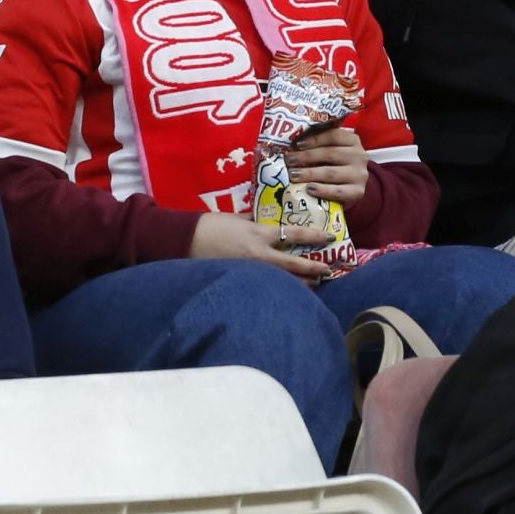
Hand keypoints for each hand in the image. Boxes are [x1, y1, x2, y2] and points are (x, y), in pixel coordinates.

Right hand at [188, 213, 331, 285]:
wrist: (186, 242)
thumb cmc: (211, 226)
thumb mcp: (237, 218)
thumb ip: (255, 221)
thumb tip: (268, 220)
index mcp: (258, 234)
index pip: (293, 234)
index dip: (313, 235)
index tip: (329, 236)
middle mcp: (260, 255)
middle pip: (294, 265)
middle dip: (314, 268)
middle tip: (329, 269)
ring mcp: (252, 272)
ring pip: (285, 281)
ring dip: (302, 284)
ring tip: (315, 285)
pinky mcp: (244, 282)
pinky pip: (269, 288)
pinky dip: (282, 290)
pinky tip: (290, 294)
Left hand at [287, 124, 369, 207]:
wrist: (351, 186)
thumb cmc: (336, 164)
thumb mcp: (331, 150)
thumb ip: (317, 145)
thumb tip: (291, 143)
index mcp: (352, 140)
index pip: (333, 136)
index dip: (314, 139)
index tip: (297, 144)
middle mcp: (359, 156)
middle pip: (330, 154)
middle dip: (306, 157)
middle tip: (289, 160)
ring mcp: (360, 175)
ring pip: (331, 173)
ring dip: (309, 173)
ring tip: (293, 175)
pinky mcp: (358, 192)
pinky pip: (337, 191)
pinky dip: (322, 190)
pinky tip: (309, 189)